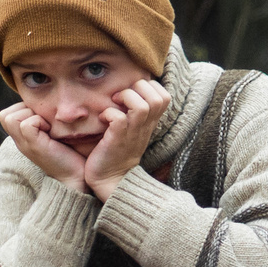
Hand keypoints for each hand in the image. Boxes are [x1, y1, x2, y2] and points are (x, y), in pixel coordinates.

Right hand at [0, 102, 90, 190]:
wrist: (77, 176)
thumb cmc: (69, 152)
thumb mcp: (52, 132)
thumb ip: (43, 120)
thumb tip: (45, 99)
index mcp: (21, 137)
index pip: (7, 114)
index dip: (23, 109)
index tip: (42, 119)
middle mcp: (19, 141)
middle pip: (5, 114)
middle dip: (25, 111)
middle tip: (44, 122)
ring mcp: (24, 144)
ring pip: (11, 117)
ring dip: (31, 115)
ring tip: (47, 126)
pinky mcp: (33, 146)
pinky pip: (26, 124)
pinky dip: (39, 122)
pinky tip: (51, 131)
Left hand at [82, 79, 170, 200]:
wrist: (112, 180)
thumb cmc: (118, 152)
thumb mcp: (134, 131)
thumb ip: (136, 113)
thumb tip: (128, 91)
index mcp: (150, 123)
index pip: (164, 96)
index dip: (150, 86)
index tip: (133, 92)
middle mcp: (145, 126)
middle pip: (158, 97)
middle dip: (138, 87)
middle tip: (121, 96)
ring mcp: (132, 133)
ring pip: (142, 106)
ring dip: (126, 97)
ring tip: (114, 103)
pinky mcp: (117, 139)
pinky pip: (119, 119)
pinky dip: (108, 113)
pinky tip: (103, 119)